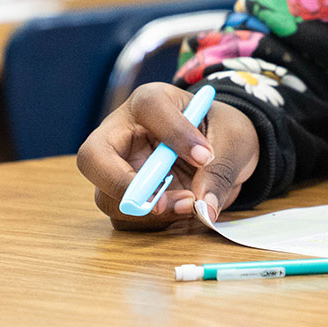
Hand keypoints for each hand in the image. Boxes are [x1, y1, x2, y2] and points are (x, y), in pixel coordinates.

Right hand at [75, 82, 259, 231]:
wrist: (220, 149)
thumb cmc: (221, 132)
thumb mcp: (233, 141)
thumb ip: (219, 170)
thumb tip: (203, 207)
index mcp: (151, 102)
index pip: (149, 108)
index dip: (175, 133)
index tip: (204, 156)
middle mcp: (123, 133)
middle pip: (93, 157)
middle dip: (126, 185)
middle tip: (161, 202)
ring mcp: (117, 168)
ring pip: (106, 197)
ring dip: (144, 211)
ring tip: (189, 205)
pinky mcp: (124, 196)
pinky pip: (124, 218)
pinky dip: (151, 224)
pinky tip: (181, 212)